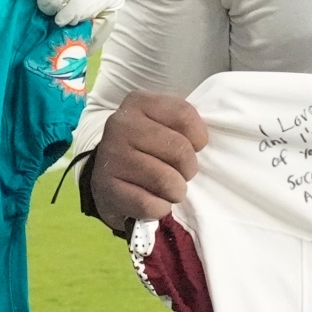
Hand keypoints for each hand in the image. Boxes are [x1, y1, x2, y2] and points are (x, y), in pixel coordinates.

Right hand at [90, 92, 208, 234]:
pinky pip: (149, 204)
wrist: (107, 176)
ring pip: (166, 180)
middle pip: (179, 148)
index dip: (199, 137)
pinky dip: (159, 208)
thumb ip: (183, 124)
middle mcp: (120, 125)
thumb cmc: (146, 148)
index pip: (184, 114)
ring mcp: (111, 156)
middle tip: (181, 174)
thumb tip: (205, 142)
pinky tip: (153, 201)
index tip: (194, 147)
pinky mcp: (106, 188)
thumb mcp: (162, 124)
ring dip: (176, 191)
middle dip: (189, 168)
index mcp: (138, 102)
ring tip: (169, 190)